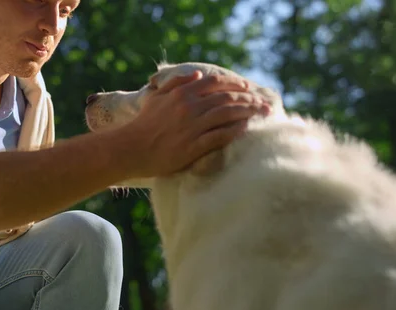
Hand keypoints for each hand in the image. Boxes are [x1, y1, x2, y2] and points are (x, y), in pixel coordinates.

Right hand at [123, 71, 268, 177]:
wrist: (132, 149)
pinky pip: (220, 136)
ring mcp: (192, 127)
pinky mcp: (194, 146)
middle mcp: (189, 107)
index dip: (235, 83)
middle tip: (263, 103)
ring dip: (248, 113)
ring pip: (227, 115)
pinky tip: (246, 129)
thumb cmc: (143, 124)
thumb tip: (199, 74)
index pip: (215, 82)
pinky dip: (235, 131)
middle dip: (249, 99)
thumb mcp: (156, 97)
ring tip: (261, 114)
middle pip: (227, 98)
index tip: (248, 87)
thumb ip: (176, 83)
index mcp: (182, 93)